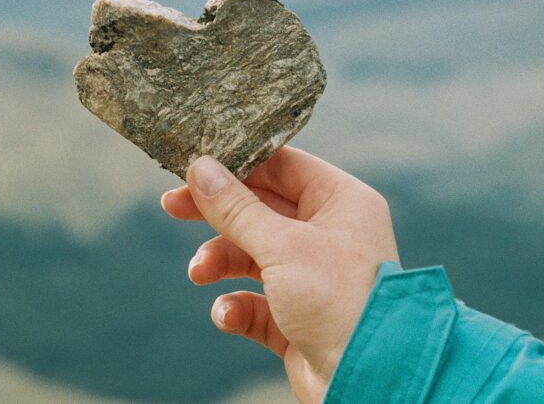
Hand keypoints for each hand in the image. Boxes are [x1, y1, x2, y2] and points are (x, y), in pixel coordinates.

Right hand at [161, 147, 397, 402]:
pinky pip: (255, 301)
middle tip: (172, 206)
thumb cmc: (339, 301)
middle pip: (259, 209)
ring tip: (200, 272)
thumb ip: (236, 208)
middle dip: (216, 214)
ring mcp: (311, 276)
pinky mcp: (296, 316)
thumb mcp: (282, 246)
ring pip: (251, 255)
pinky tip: (228, 315)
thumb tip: (200, 169)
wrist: (371, 380)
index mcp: (340, 202)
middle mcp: (328, 234)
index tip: (193, 167)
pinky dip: (236, 306)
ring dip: (220, 262)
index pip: (282, 167)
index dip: (237, 164)